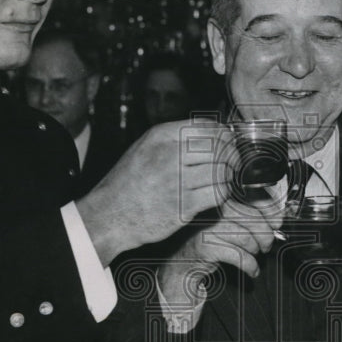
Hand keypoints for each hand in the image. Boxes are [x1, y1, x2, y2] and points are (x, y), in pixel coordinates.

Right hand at [76, 119, 234, 264]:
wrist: (109, 215)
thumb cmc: (128, 183)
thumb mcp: (144, 148)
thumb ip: (173, 139)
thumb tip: (211, 134)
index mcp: (160, 137)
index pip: (206, 126)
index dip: (224, 134)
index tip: (227, 143)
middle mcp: (169, 154)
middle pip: (218, 146)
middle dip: (231, 154)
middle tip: (232, 162)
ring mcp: (177, 180)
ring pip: (222, 169)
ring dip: (227, 175)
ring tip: (223, 179)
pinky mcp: (183, 205)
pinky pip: (218, 193)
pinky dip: (223, 193)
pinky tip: (216, 194)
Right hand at [159, 197, 285, 297]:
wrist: (182, 259)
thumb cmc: (209, 238)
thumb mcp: (229, 221)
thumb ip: (252, 215)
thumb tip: (278, 219)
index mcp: (222, 197)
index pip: (254, 198)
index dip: (271, 212)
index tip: (277, 223)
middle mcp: (213, 208)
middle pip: (254, 219)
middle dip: (266, 236)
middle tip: (266, 245)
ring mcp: (208, 226)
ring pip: (248, 239)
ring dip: (257, 251)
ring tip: (256, 255)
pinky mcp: (206, 246)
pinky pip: (240, 257)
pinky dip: (251, 266)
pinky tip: (252, 270)